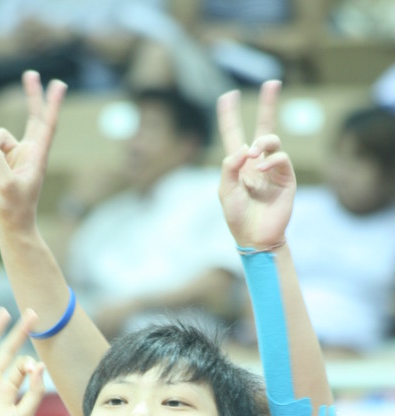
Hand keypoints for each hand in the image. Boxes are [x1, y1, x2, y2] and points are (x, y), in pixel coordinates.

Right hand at [0, 72, 66, 233]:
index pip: (47, 125)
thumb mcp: (5, 186)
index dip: (52, 104)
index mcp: (37, 157)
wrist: (11, 226)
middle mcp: (28, 153)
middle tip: (32, 73)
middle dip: (31, 96)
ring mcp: (15, 156)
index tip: (59, 84)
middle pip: (32, 117)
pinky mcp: (3, 162)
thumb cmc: (14, 209)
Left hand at [217, 80, 295, 248]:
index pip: (234, 133)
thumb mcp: (225, 190)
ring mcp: (273, 169)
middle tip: (272, 82)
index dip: (229, 115)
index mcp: (238, 164)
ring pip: (273, 140)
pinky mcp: (286, 178)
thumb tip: (246, 146)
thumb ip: (230, 166)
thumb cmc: (237, 216)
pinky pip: (281, 158)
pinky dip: (271, 159)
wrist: (255, 237)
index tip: (228, 96)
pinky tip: (261, 168)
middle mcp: (256, 162)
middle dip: (268, 104)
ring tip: (253, 153)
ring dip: (263, 142)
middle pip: (264, 126)